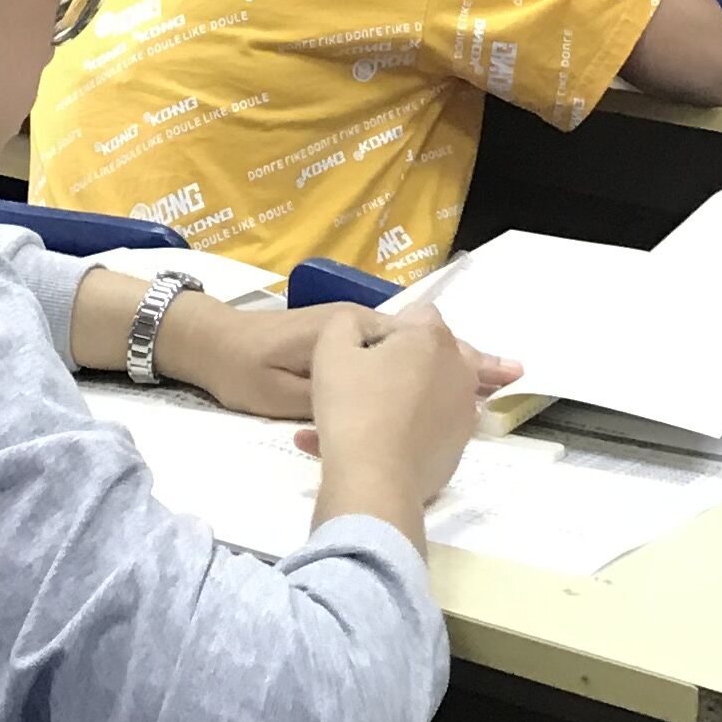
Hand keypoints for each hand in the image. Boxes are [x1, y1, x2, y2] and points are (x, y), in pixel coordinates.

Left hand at [164, 295, 519, 424]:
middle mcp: (357, 325)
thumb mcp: (291, 392)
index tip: (497, 377)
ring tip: (489, 386)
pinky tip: (439, 394)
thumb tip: (391, 395)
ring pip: (410, 354)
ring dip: (446, 369)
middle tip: (512, 376)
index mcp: (351, 329)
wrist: (210, 348)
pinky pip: (389, 362)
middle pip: (423, 343)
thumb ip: (340, 395)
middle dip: (467, 360)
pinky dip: (418, 373)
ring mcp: (350, 336)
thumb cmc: (248, 371)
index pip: (416, 340)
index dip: (458, 360)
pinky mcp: (340, 352)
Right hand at [295, 307, 505, 537]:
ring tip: (366, 416)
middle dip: (406, 360)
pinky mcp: (458, 449)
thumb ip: (350, 323)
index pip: (418, 314)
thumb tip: (370, 330)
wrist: (374, 481)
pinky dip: (408, 430)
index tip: (366, 351)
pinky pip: (430, 428)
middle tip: (371, 380)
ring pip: (434, 392)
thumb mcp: (331, 347)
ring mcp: (464, 413)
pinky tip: (372, 443)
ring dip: (408, 396)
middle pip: (435, 353)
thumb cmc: (352, 407)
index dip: (389, 328)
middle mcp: (459, 371)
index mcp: (433, 339)